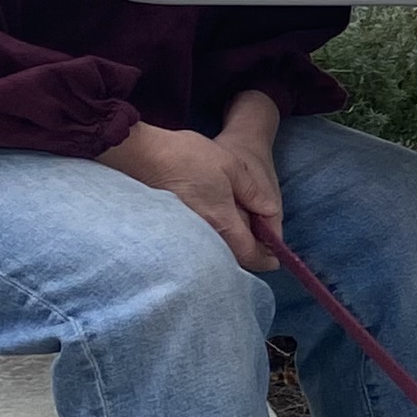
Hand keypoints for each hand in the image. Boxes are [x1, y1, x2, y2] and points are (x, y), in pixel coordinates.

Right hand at [113, 103, 283, 270]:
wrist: (142, 155)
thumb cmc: (186, 157)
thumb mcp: (231, 167)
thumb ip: (253, 192)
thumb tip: (269, 211)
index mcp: (222, 221)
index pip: (249, 254)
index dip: (266, 260)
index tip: (275, 260)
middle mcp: (204, 234)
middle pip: (233, 256)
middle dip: (250, 255)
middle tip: (262, 245)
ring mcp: (186, 233)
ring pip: (216, 250)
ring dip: (232, 246)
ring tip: (242, 231)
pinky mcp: (173, 228)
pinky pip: (200, 242)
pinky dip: (214, 238)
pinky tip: (217, 222)